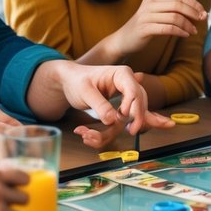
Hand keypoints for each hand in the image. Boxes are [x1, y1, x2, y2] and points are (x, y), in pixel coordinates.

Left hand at [54, 63, 174, 144]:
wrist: (71, 82)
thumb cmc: (77, 81)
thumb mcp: (85, 91)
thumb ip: (99, 104)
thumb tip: (112, 120)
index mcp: (122, 75)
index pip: (134, 92)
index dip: (132, 107)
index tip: (120, 117)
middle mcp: (128, 85)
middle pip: (139, 106)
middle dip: (132, 121)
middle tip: (127, 132)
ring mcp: (126, 98)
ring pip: (129, 120)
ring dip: (109, 132)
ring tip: (87, 135)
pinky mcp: (121, 109)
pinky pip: (121, 125)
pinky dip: (106, 134)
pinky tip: (88, 135)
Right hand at [110, 0, 206, 58]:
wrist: (122, 41)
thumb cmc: (144, 30)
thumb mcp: (157, 16)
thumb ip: (172, 12)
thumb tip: (198, 12)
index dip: (194, 3)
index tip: (203, 12)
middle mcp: (149, 5)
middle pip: (178, 4)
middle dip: (193, 12)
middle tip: (202, 20)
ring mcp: (145, 16)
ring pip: (174, 17)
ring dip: (188, 24)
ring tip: (193, 31)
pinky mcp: (144, 29)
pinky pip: (167, 28)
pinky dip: (179, 31)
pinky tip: (185, 35)